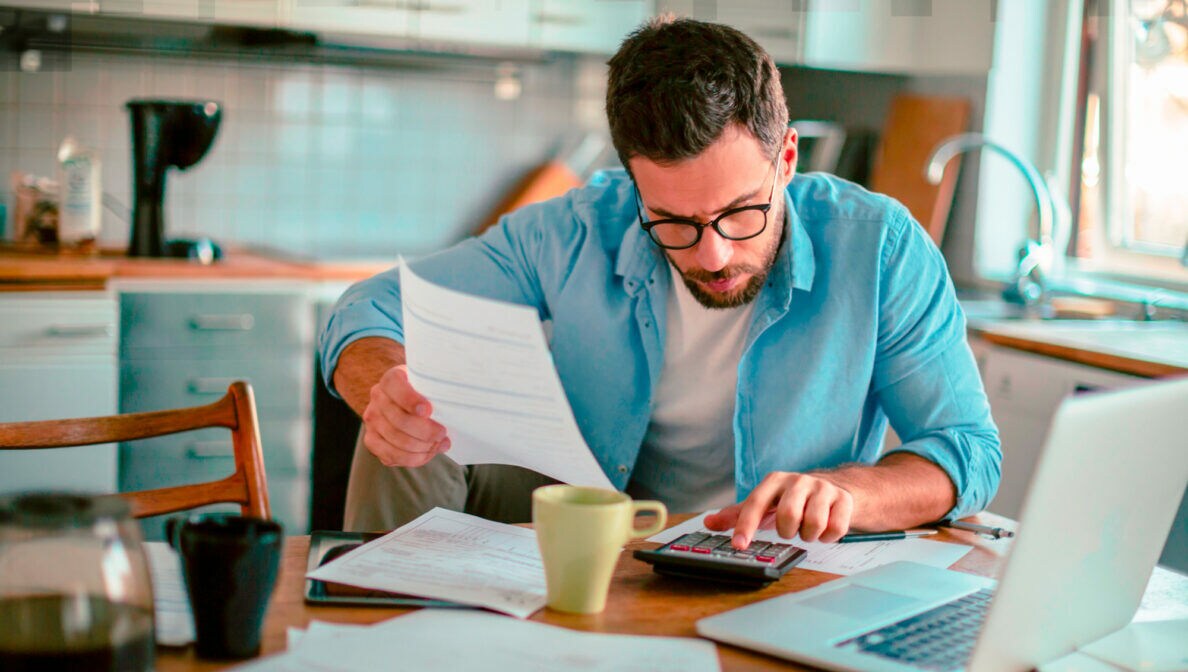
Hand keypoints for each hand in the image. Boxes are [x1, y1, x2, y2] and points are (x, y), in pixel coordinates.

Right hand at [360, 364, 449, 466]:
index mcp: (392, 379)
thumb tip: (453, 408)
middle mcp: (377, 397)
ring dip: (422, 447)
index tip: (428, 410)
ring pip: (396, 440)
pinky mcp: (372, 440)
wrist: (410, 401)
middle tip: (443, 433)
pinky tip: (427, 453)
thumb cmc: (427, 393)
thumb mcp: (432, 384)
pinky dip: (412, 458)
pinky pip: (390, 455)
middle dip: (425, 431)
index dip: (410, 400)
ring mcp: (372, 420)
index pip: (395, 386)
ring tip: (439, 444)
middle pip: (399, 420)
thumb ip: (438, 391)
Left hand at [704, 471, 853, 547]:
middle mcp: (798, 481)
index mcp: (775, 481)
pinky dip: (829, 537)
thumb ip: (737, 514)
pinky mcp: (844, 499)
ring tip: (808, 529)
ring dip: (809, 535)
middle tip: (791, 530)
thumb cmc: (793, 499)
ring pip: (813, 524)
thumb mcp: (765, 504)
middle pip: (788, 516)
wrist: (836, 489)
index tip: (738, 545)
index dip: (745, 526)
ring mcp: (823, 488)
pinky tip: (826, 529)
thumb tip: (708, 522)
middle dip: (788, 531)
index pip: (755, 503)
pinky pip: (835, 529)